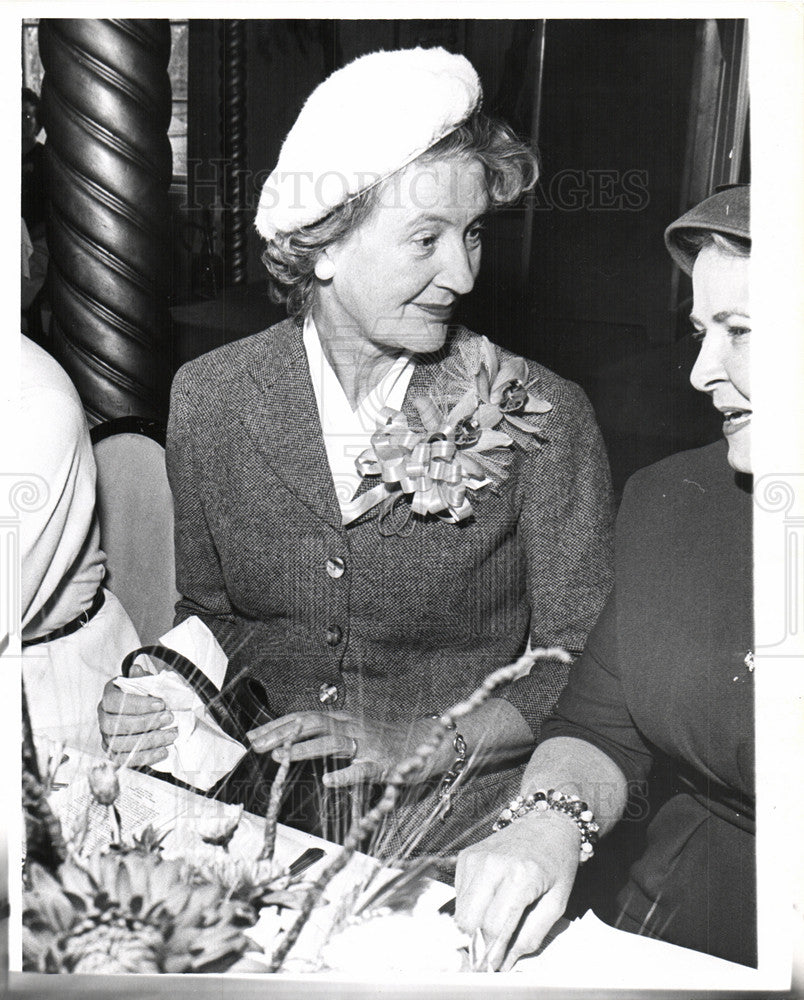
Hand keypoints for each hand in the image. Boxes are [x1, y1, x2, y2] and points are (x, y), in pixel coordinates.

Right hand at [97, 662, 177, 767]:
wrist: (143, 712)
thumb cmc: (144, 695)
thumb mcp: (144, 683)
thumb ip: (141, 678)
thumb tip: (136, 669)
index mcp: (109, 697)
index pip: (115, 702)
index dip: (137, 704)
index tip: (160, 704)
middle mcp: (103, 717)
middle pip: (116, 725)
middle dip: (146, 723)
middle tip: (169, 718)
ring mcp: (107, 737)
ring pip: (121, 744)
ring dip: (149, 741)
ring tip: (171, 735)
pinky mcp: (114, 753)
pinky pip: (126, 760)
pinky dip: (146, 757)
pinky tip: (164, 751)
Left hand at [247, 711, 439, 788]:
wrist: (431, 739)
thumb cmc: (391, 739)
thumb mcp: (358, 730)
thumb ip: (332, 733)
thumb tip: (298, 740)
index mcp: (346, 719)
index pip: (306, 717)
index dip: (279, 724)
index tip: (255, 735)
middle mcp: (354, 726)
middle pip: (312, 724)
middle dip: (283, 733)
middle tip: (257, 745)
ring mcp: (369, 744)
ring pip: (332, 742)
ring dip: (305, 749)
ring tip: (281, 756)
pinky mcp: (384, 764)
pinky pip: (362, 770)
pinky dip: (345, 775)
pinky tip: (329, 781)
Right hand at [454, 809, 580, 970]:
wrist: (547, 823)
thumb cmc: (557, 862)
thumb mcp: (557, 903)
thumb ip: (532, 934)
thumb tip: (507, 960)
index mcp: (521, 876)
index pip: (494, 926)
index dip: (491, 953)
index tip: (491, 969)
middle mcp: (493, 864)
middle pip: (469, 919)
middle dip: (477, 942)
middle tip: (490, 953)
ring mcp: (477, 858)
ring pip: (460, 909)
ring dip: (473, 925)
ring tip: (493, 926)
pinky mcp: (467, 856)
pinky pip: (459, 893)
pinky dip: (471, 906)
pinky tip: (489, 902)